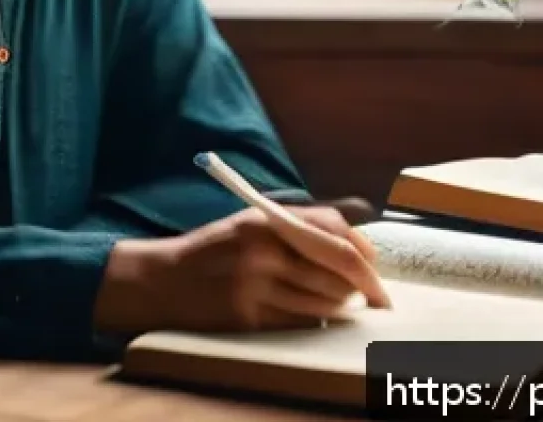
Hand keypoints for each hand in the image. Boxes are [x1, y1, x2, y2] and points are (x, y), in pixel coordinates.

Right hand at [94, 203, 389, 336]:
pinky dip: (315, 322)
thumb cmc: (213, 250)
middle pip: (338, 268)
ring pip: (326, 301)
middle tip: (379, 298)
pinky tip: (310, 315)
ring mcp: (256, 285)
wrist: (164, 281)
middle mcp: (262, 248)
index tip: (375, 265)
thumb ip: (298, 226)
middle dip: (366, 286)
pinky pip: (303, 324)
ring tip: (339, 304)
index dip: (364, 250)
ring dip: (341, 306)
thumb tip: (359, 240)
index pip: (333, 228)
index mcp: (264, 219)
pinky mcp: (250, 318)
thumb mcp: (250, 223)